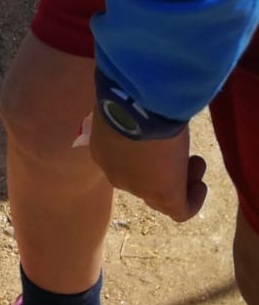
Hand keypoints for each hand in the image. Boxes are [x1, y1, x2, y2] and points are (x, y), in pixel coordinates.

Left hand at [89, 110, 206, 221]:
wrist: (136, 103)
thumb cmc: (126, 94)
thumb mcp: (119, 103)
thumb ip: (125, 112)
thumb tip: (136, 106)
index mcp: (103, 151)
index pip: (123, 162)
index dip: (144, 154)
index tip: (158, 138)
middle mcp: (116, 174)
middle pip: (142, 180)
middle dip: (161, 167)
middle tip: (177, 150)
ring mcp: (139, 188)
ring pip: (160, 196)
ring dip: (180, 180)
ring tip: (195, 160)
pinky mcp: (163, 195)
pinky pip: (179, 210)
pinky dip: (192, 200)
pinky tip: (201, 183)